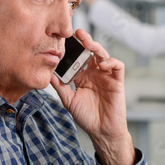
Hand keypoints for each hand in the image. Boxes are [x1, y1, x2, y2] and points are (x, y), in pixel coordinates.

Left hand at [50, 29, 134, 164]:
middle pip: (91, 51)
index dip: (74, 48)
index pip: (78, 57)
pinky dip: (111, 62)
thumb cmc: (87, 117)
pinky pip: (117, 66)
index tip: (64, 39)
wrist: (101, 131)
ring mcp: (106, 76)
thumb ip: (60, 86)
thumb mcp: (69, 100)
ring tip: (88, 43)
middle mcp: (95, 73)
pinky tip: (102, 64)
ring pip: (104, 55)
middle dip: (85, 41)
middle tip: (77, 33)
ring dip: (97, 47)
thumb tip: (47, 73)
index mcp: (83, 76)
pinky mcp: (117, 81)